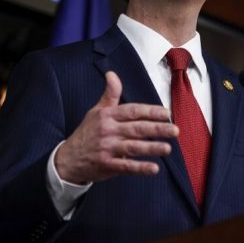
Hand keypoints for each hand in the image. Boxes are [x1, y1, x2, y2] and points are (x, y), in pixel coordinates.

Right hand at [55, 71, 178, 183]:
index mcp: (107, 115)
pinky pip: (126, 166)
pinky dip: (140, 168)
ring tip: (167, 148)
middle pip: (136, 128)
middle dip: (157, 129)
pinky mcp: (107, 165)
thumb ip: (109, 94)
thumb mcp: (96, 111)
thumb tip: (112, 74)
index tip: (166, 113)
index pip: (132, 111)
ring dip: (151, 148)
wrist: (68, 158)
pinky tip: (154, 169)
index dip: (150, 111)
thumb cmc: (87, 133)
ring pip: (133, 147)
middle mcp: (108, 130)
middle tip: (175, 130)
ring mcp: (107, 148)